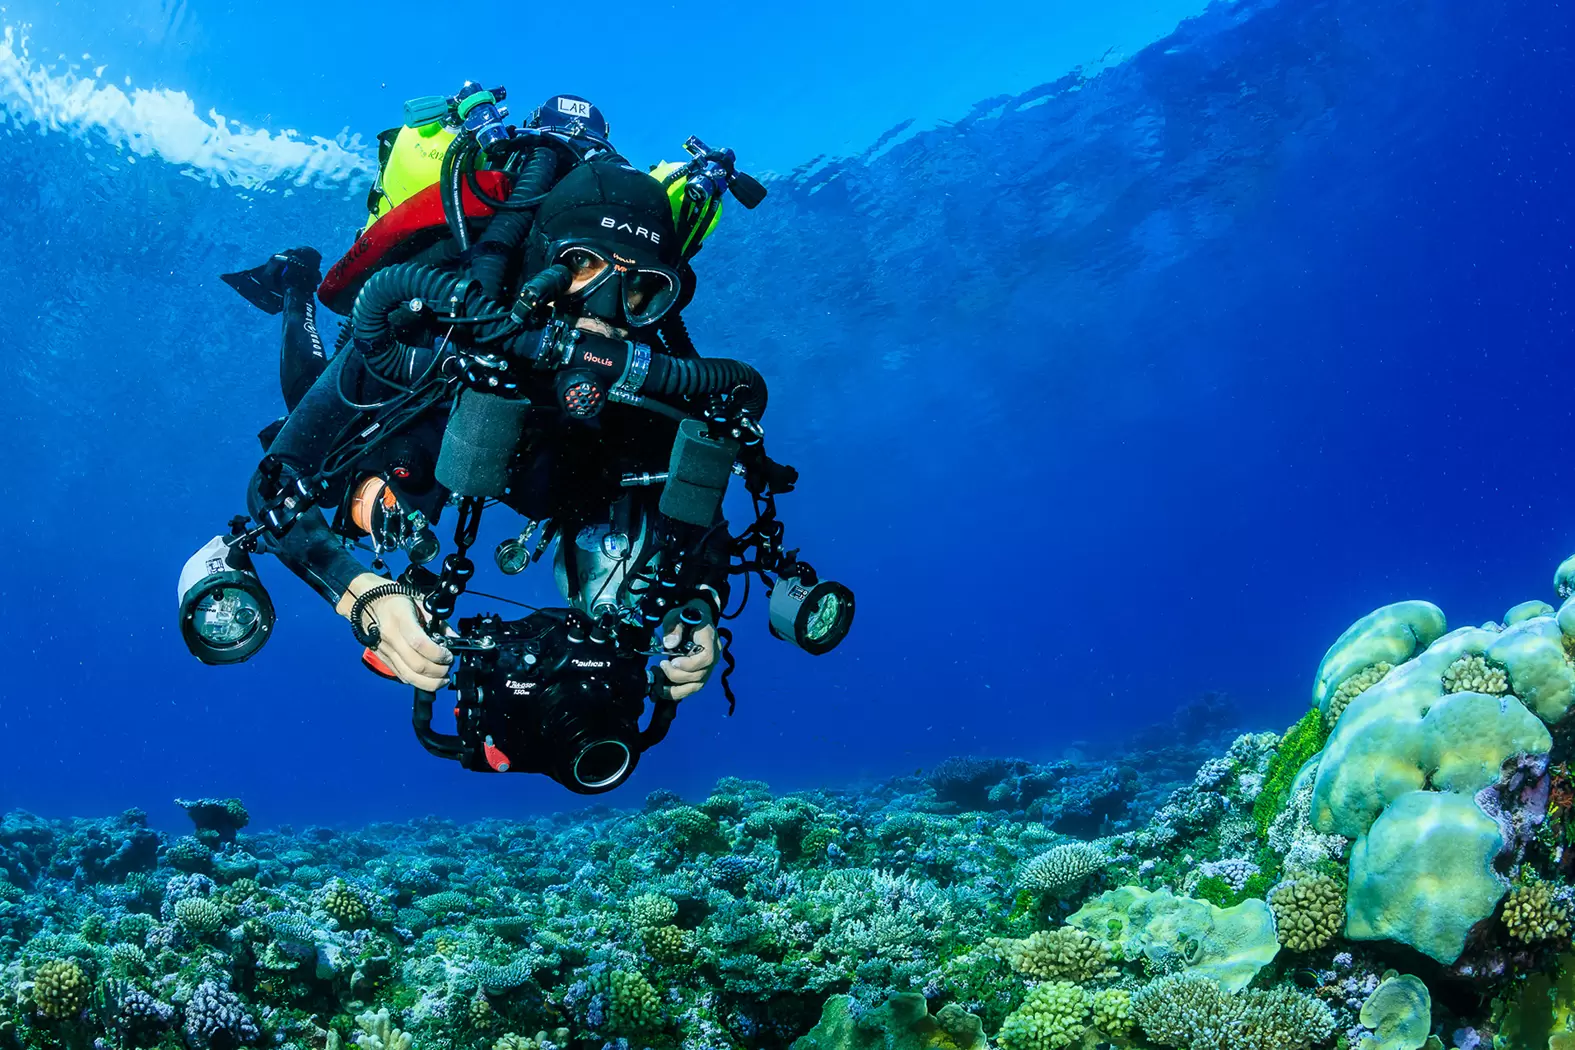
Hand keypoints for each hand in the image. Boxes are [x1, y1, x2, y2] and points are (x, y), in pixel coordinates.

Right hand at [336, 573, 452, 690]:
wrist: (365, 602)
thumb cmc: (394, 599)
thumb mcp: (419, 602)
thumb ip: (438, 622)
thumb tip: (453, 639)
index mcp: (400, 618)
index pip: (419, 643)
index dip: (438, 654)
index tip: (448, 654)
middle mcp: (390, 637)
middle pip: (416, 665)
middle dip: (438, 671)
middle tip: (448, 667)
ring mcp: (385, 650)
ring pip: (408, 676)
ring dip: (430, 682)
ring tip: (442, 679)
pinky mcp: (382, 658)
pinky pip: (401, 675)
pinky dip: (417, 681)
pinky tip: (428, 678)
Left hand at [659, 617, 719, 700]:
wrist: (697, 616)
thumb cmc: (686, 614)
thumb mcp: (677, 615)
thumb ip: (674, 628)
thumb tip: (669, 644)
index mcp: (710, 640)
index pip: (706, 658)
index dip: (689, 664)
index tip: (672, 661)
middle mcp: (714, 656)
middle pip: (699, 676)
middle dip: (677, 675)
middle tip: (661, 665)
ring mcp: (708, 667)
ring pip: (696, 686)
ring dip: (676, 690)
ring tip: (659, 686)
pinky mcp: (701, 673)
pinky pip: (692, 688)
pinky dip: (677, 691)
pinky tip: (663, 689)